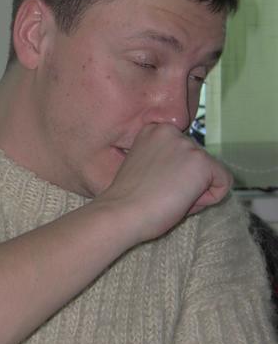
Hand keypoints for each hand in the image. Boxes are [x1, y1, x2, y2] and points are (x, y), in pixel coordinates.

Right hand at [97, 122, 231, 242]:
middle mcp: (171, 131)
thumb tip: (190, 174)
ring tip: (168, 197)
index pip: (182, 153)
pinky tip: (182, 200)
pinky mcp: (202, 161)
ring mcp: (188, 145)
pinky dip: (209, 199)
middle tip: (160, 194)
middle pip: (198, 161)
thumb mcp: (145, 168)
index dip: (173, 175)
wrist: (121, 213)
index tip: (153, 185)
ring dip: (195, 191)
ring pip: (210, 173)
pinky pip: (223, 183)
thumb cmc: (127, 200)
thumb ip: (166, 162)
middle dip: (186, 182)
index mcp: (153, 130)